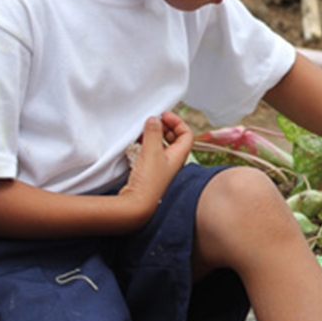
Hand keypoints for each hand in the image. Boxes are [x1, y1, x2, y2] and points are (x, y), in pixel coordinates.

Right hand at [118, 111, 193, 226]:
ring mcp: (160, 167)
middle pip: (174, 138)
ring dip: (153, 135)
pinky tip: (135, 143)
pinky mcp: (149, 172)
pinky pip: (150, 153)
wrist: (136, 205)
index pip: (186, 134)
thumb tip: (154, 120)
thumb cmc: (148, 182)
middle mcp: (172, 161)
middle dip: (165, 127)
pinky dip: (144, 144)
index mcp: (179, 156)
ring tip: (142, 130)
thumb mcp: (152, 152)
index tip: (164, 115)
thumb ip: (153, 134)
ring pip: (161, 145)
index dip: (177, 122)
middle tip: (153, 121)